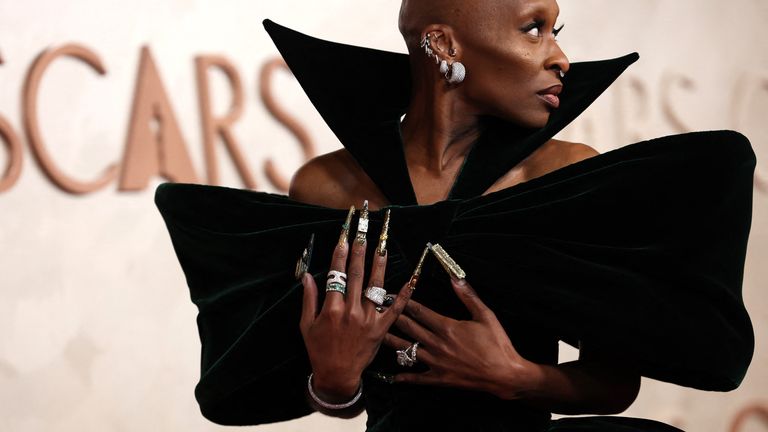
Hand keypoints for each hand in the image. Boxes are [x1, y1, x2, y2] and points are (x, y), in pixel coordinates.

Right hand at [299, 212, 413, 403]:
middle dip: (359, 248)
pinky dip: (404, 293)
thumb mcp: (306, 324)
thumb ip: (308, 299)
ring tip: (383, 243)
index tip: (343, 233)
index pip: (336, 272)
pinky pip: (394, 308)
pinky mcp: (381, 328)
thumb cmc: (319, 349)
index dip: (339, 251)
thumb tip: (307, 275)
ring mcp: (368, 319)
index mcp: (331, 308)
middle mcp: (350, 310)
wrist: (337, 375)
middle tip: (363, 228)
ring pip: (375, 284)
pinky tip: (411, 277)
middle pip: (356, 273)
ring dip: (379, 262)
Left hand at [383, 278, 536, 399]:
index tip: (391, 294)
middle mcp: (437, 343)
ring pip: (406, 350)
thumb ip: (468, 296)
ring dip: (390, 341)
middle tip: (376, 309)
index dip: (403, 301)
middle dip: (392, 316)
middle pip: (408, 327)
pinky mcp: (439, 378)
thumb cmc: (497, 344)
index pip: (419, 310)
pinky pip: (417, 377)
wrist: (505, 375)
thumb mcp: (485, 315)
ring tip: (376, 334)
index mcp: (447, 326)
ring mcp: (435, 362)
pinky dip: (404, 376)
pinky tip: (392, 376)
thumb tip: (455, 278)